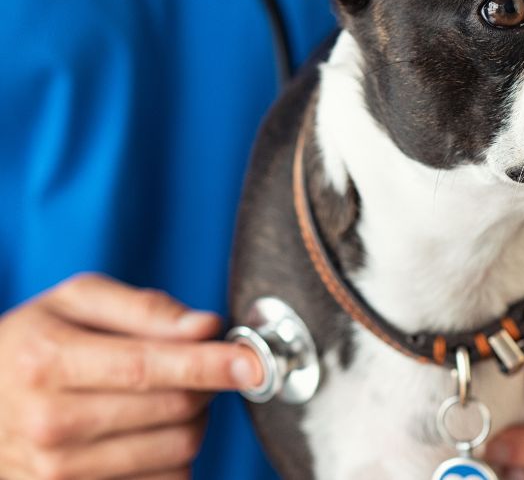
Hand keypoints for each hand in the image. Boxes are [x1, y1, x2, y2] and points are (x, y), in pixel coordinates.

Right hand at [0, 273, 261, 479]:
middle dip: (207, 385)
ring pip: (177, 452)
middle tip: (203, 366)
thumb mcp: (74, 301)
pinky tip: (154, 430)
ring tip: (172, 395)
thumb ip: (143, 307)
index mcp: (49, 363)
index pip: (149, 368)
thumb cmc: (31, 342)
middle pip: (173, 411)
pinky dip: (176, 455)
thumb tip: (205, 326)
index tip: (252, 361)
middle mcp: (51, 425)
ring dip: (195, 420)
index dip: (209, 364)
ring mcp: (59, 474)